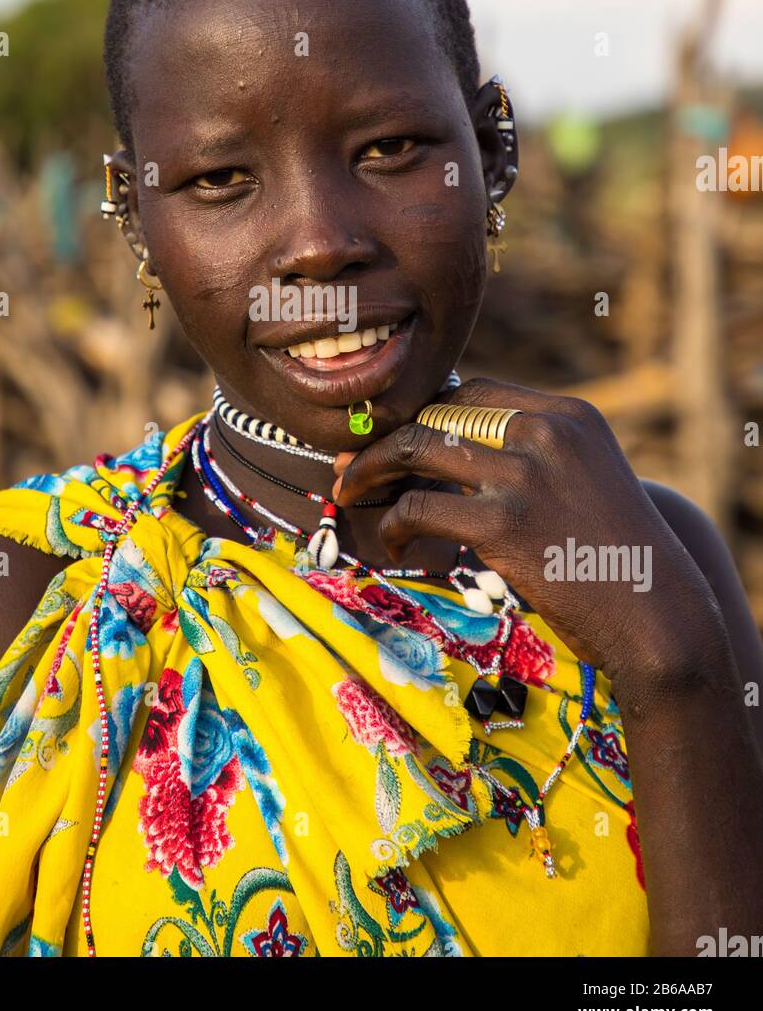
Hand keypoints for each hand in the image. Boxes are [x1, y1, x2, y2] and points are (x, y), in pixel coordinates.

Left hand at [332, 377, 716, 686]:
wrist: (659, 617)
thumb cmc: (617, 558)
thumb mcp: (587, 481)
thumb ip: (535, 456)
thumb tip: (456, 453)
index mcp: (567, 415)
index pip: (471, 393)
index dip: (421, 413)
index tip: (390, 437)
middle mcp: (545, 431)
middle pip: (436, 413)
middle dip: (384, 438)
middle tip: (352, 466)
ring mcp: (523, 475)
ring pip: (415, 449)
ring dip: (372, 472)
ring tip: (354, 495)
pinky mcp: (502, 523)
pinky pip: (419, 509)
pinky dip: (394, 526)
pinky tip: (397, 547)